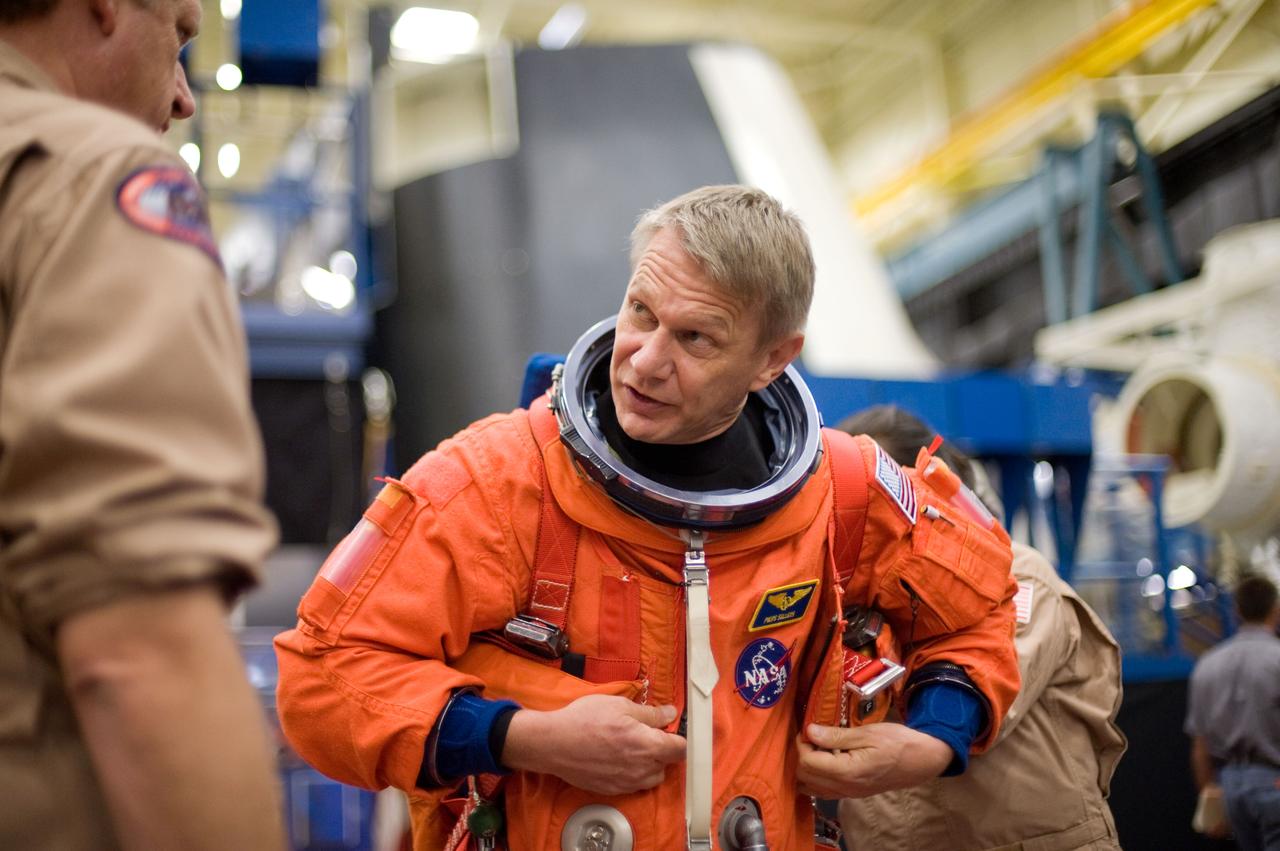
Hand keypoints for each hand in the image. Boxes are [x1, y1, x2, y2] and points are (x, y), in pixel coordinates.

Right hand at [500, 695, 685, 794]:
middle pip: (668, 765)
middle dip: (663, 750)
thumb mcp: (619, 705)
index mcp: (647, 745)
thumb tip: (670, 714)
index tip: (671, 730)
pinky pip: (634, 784)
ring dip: (650, 764)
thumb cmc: (584, 720)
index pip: (681, 749)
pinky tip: (618, 758)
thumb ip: (650, 713)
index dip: (679, 737)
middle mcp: (641, 769)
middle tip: (647, 734)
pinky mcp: (613, 790)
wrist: (554, 744)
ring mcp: (627, 783)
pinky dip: (633, 773)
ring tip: (633, 748)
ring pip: (652, 777)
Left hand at [796, 722, 952, 798]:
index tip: (809, 728)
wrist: (922, 760)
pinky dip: (817, 777)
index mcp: (847, 772)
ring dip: (808, 767)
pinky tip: (827, 759)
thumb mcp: (867, 733)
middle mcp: (845, 788)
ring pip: (812, 787)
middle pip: (805, 777)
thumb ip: (836, 736)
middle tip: (814, 736)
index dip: (802, 744)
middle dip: (802, 755)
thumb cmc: (898, 742)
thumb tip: (809, 732)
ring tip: (820, 747)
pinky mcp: (853, 793)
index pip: (807, 763)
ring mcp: (849, 794)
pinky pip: (824, 790)